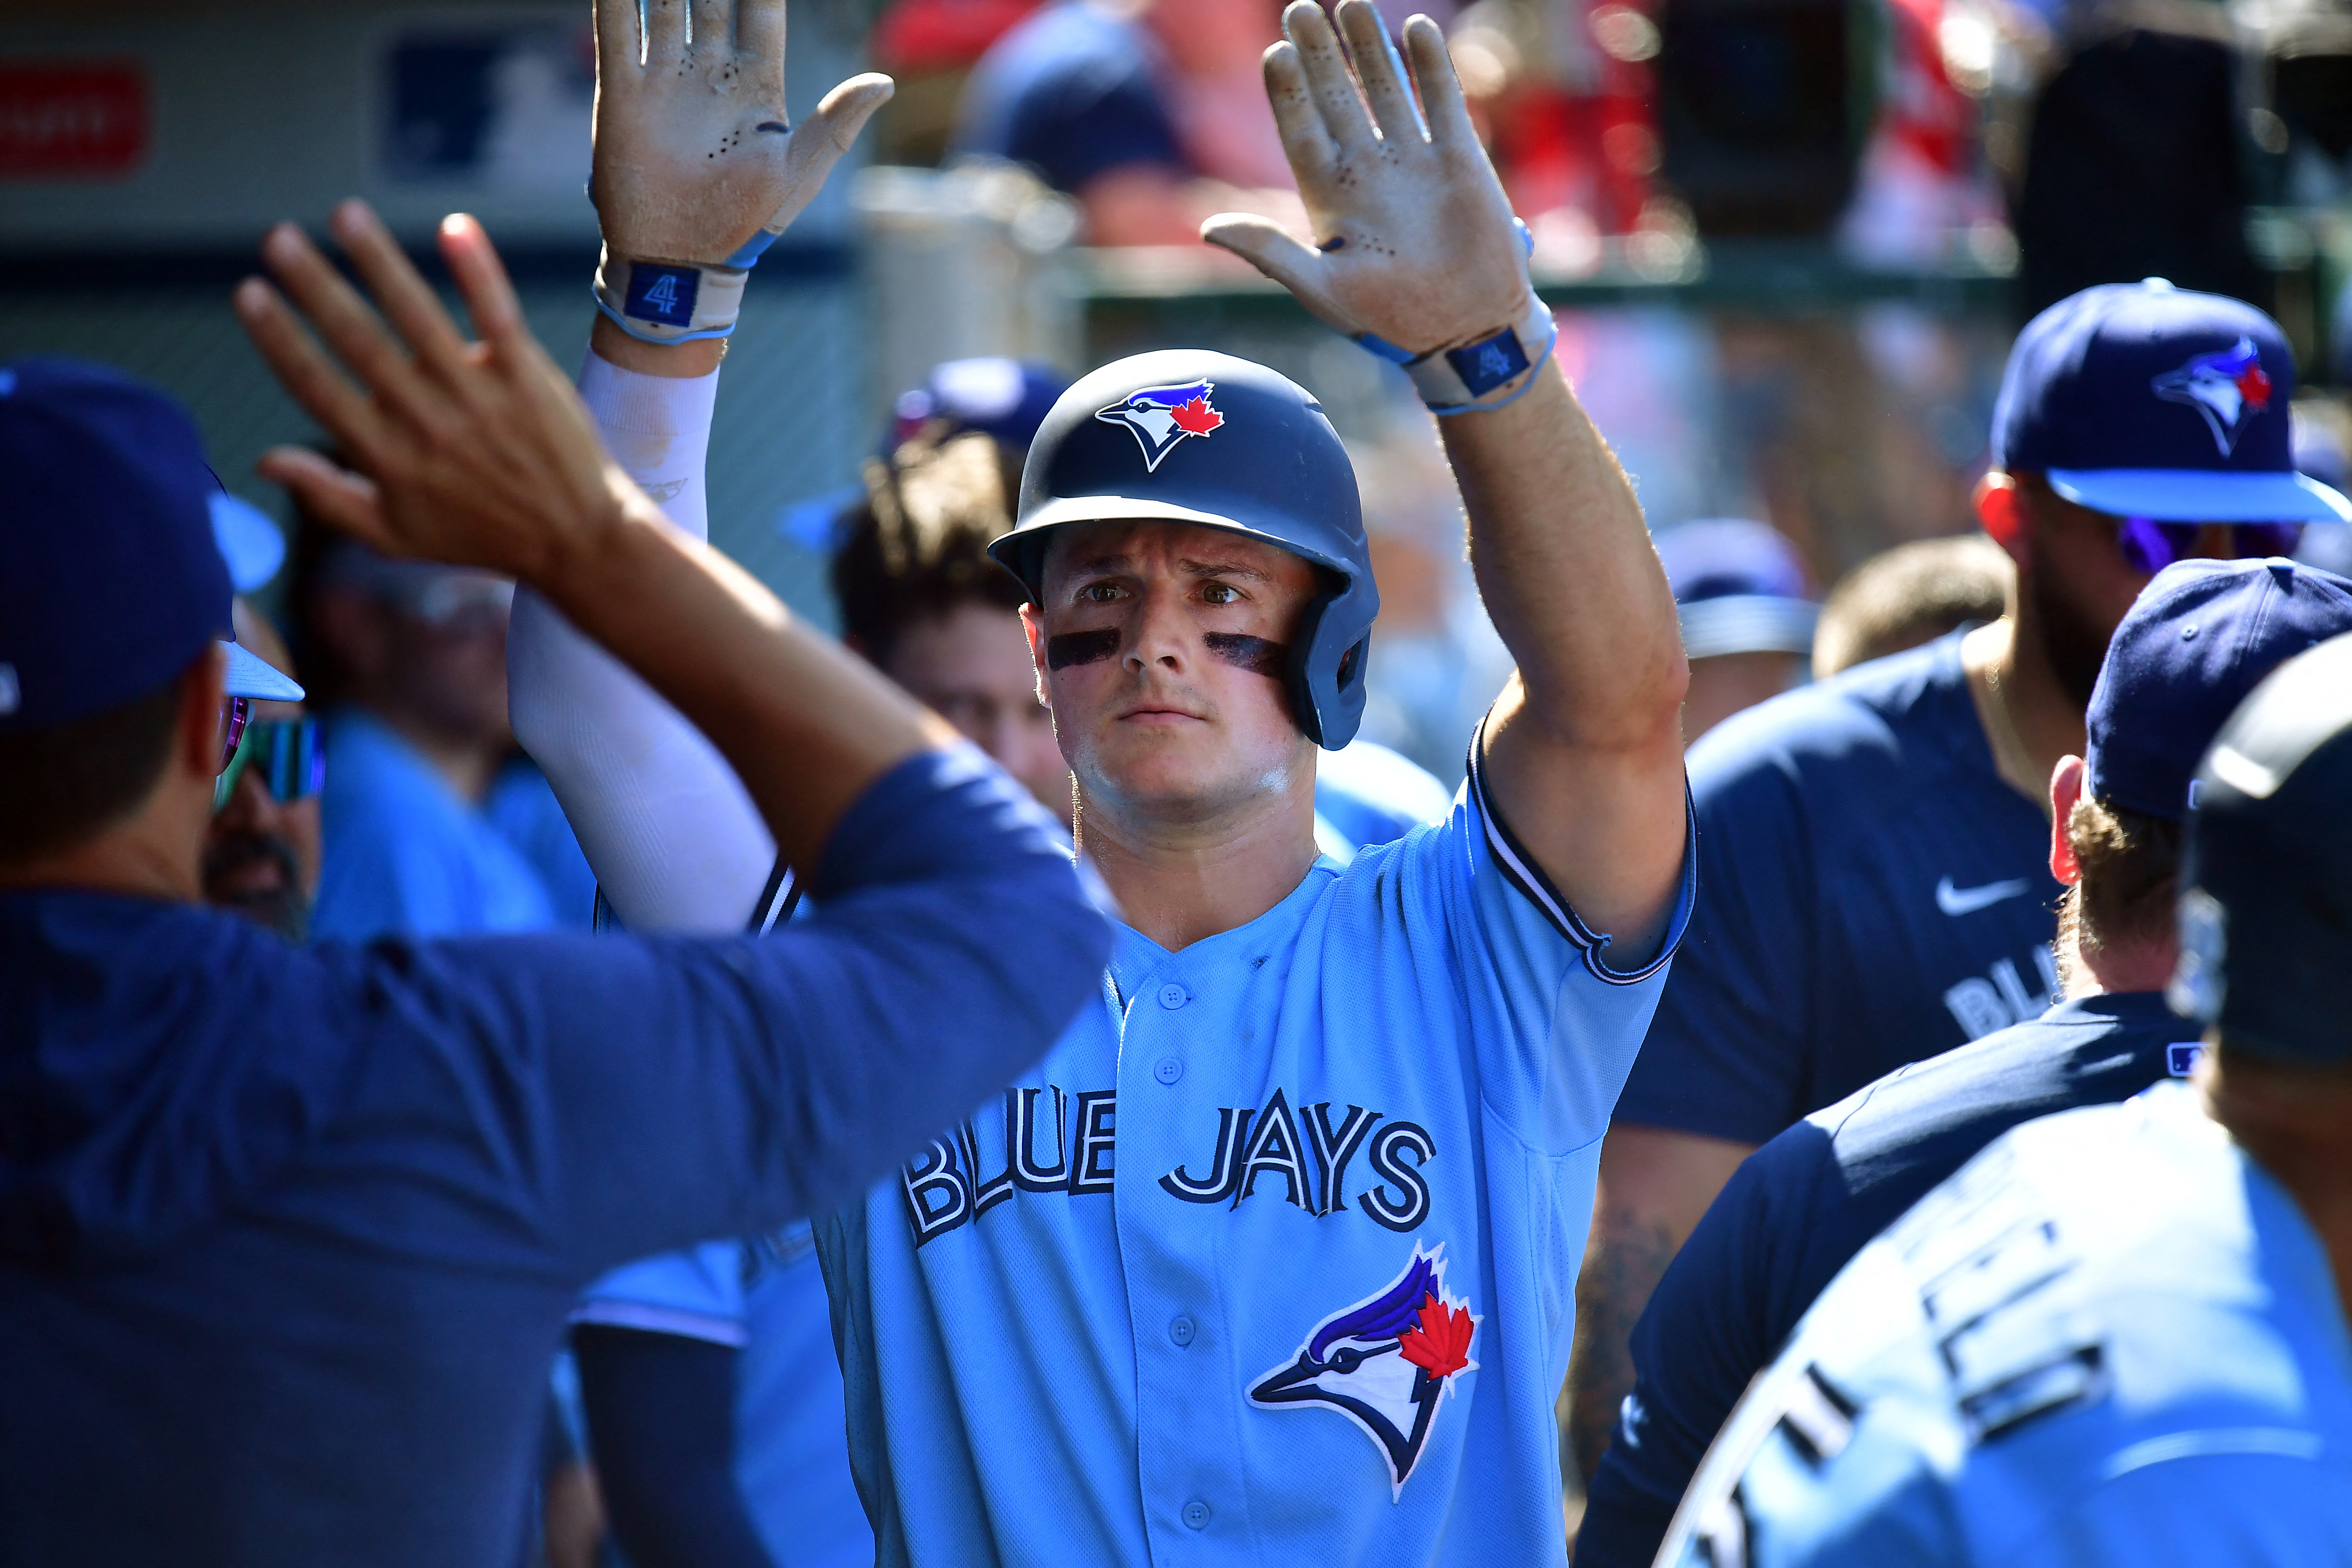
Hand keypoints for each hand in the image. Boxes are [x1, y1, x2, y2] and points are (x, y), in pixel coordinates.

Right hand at [234, 201, 645, 584]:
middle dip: (315, 286)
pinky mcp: (528, 379)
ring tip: (345, 215)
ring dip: (379, 261)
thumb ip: (328, 497)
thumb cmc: (481, 537)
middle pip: (359, 342)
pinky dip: (476, 270)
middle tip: (279, 238)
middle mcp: (428, 423)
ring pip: (419, 317)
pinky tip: (454, 226)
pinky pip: (497, 314)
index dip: (279, 340)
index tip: (248, 293)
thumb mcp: (397, 535)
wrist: (578, 543)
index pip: (317, 387)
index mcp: (389, 458)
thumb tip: (262, 460)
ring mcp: (479, 398)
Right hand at [591, 0, 892, 264]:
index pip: (760, 8)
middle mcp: (709, 70)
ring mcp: (666, 78)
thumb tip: (885, 83)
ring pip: (663, 1)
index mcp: (756, 82)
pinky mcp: (624, 92)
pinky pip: (618, 30)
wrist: (682, 261)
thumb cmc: (747, 223)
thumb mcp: (799, 171)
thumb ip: (837, 122)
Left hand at [1202, 0, 1529, 357]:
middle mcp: (1366, 168)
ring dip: (1369, 48)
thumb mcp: (1322, 290)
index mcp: (1329, 195)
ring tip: (1351, 5)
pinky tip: (1413, 29)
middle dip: (1320, 53)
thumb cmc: (1389, 318)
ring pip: (1384, 88)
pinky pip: (1439, 99)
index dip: (1287, 91)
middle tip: (1300, 8)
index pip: (1300, 129)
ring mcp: (1411, 158)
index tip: (1276, 53)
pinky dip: (1429, 66)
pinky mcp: (1457, 156)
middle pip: (1336, 97)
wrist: (1465, 329)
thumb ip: (1270, 253)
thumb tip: (1208, 228)